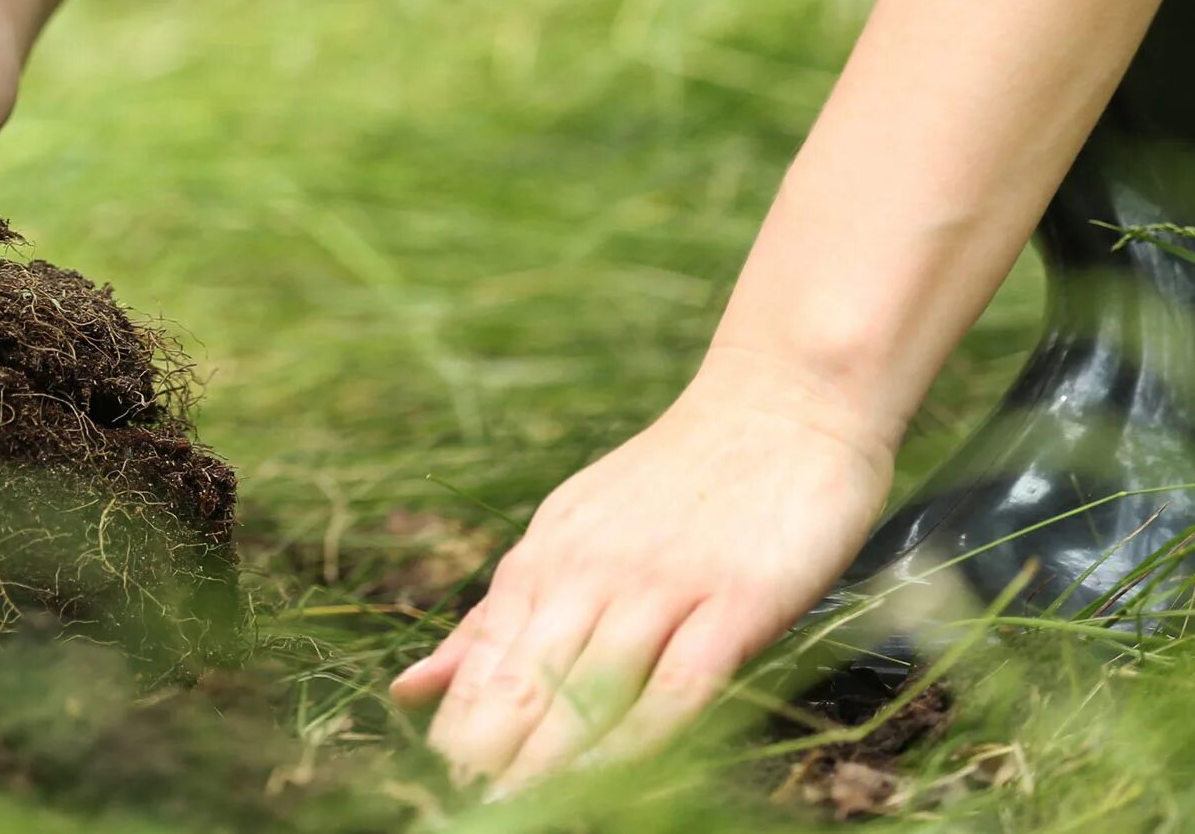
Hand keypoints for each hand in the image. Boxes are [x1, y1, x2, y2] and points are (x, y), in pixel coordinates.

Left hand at [389, 346, 900, 791]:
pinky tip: (614, 776)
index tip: (437, 786)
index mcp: (543, 561)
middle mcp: (589, 574)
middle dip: (492, 756)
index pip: (482, 663)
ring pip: (590, 688)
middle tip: (468, 809)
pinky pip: (681, 682)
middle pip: (525, 684)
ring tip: (517, 810)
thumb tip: (410, 690)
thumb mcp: (567, 535)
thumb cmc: (678, 481)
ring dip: (552, 759)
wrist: (785, 401)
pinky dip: (644, 734)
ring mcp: (662, 587)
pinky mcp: (736, 601)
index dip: (459, 732)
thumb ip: (495, 621)